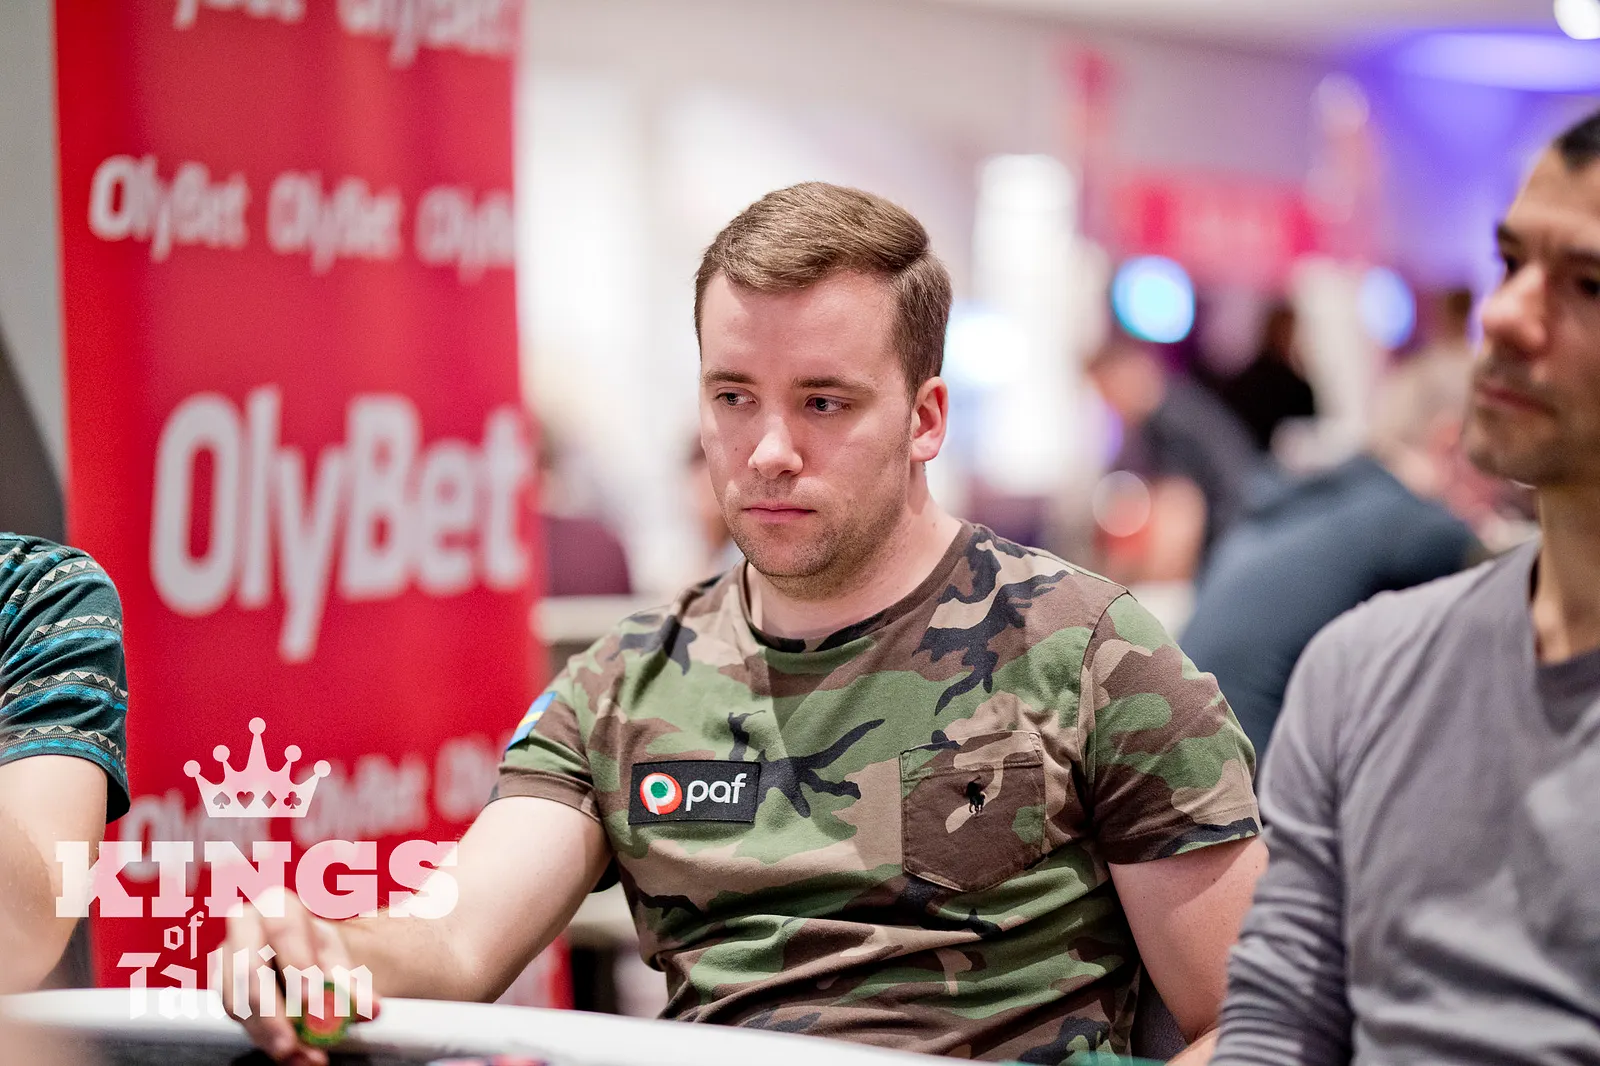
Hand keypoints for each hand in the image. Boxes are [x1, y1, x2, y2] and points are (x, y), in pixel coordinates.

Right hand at [220, 887, 379, 1065]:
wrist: (300, 960)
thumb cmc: (317, 952)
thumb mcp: (339, 962)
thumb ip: (354, 985)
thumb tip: (370, 1008)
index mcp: (278, 907)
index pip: (284, 928)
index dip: (297, 963)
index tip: (312, 999)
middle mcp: (245, 928)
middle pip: (249, 968)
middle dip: (272, 1010)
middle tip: (294, 1040)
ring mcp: (227, 958)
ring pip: (237, 1000)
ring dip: (268, 1033)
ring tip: (299, 1053)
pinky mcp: (222, 988)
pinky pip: (235, 1018)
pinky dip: (263, 1038)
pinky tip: (288, 1052)